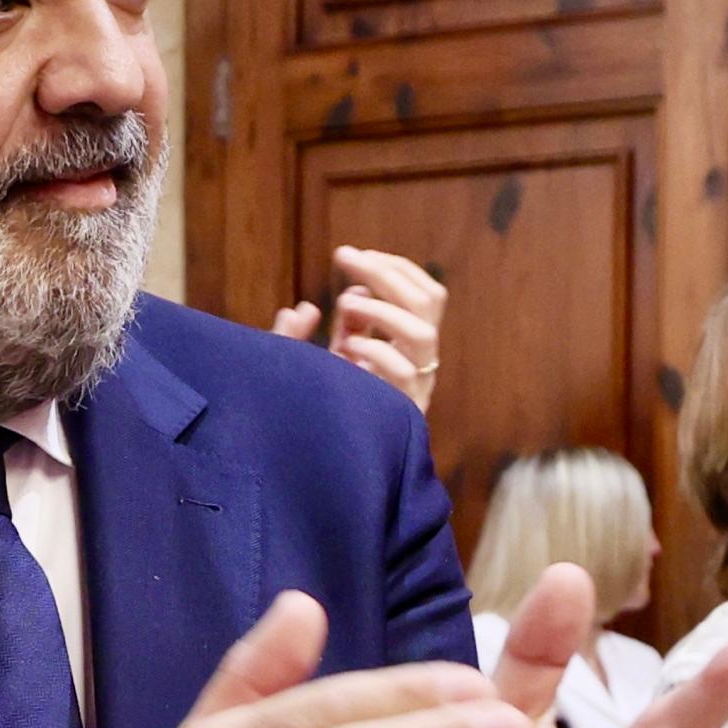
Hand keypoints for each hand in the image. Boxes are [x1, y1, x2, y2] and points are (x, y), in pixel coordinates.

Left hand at [271, 247, 444, 411]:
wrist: (322, 471)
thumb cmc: (311, 416)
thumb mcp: (302, 374)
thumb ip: (300, 342)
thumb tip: (304, 309)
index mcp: (399, 344)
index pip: (421, 294)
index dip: (394, 269)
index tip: (355, 256)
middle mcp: (413, 361)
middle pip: (427, 302)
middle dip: (386, 275)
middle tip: (347, 261)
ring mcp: (413, 386)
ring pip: (423, 335)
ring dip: (384, 312)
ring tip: (346, 307)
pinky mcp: (404, 411)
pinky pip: (405, 374)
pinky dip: (377, 353)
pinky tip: (349, 354)